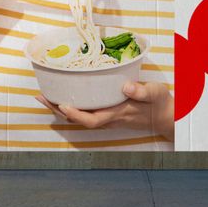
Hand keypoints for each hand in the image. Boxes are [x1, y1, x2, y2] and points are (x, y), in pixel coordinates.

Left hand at [35, 81, 174, 141]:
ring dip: (60, 109)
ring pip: (79, 117)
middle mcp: (109, 119)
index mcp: (118, 114)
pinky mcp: (107, 113)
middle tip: (41, 97)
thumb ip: (141, 91)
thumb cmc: (160, 103)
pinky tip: (60, 97)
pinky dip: (70, 107)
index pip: (93, 119)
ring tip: (43, 96)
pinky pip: (84, 113)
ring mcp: (107, 118)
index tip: (62, 104)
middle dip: (58, 110)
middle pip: (78, 120)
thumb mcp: (155, 93)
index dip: (76, 114)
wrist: (166, 116)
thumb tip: (126, 86)